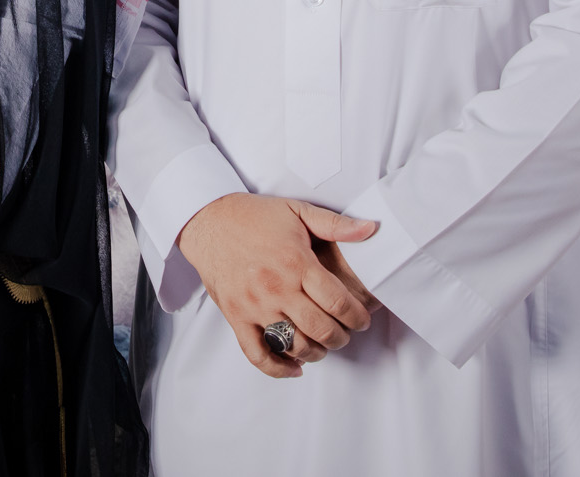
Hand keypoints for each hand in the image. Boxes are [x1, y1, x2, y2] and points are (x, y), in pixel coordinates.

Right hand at [177, 192, 379, 378]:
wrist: (208, 220)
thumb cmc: (254, 216)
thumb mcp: (298, 211)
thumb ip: (336, 224)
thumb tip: (371, 229)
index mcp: (296, 262)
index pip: (338, 302)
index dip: (358, 317)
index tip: (362, 319)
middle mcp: (277, 288)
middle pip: (321, 329)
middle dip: (341, 337)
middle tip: (346, 333)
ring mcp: (255, 305)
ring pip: (294, 345)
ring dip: (316, 352)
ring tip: (323, 345)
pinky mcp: (236, 317)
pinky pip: (257, 354)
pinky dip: (278, 368)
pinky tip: (294, 368)